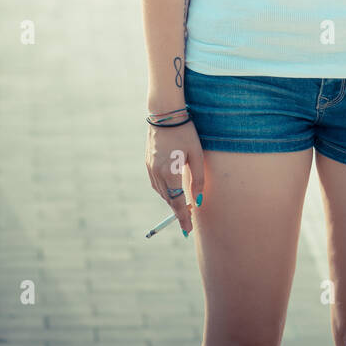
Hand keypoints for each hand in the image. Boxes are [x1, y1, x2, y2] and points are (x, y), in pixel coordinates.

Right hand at [145, 120, 204, 235]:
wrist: (165, 114)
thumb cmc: (186, 133)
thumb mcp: (197, 156)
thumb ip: (198, 180)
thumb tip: (198, 201)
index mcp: (170, 173)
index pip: (177, 203)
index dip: (183, 218)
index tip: (187, 231)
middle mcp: (157, 173)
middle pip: (168, 199)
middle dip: (178, 210)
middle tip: (188, 220)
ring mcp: (150, 168)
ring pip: (161, 192)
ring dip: (171, 200)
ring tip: (183, 206)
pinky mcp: (147, 162)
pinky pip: (155, 183)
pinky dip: (164, 190)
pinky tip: (172, 190)